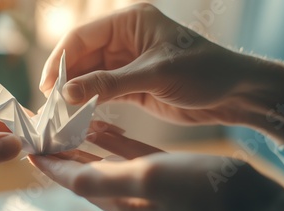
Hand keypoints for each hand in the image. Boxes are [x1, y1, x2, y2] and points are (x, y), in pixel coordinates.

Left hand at [29, 126, 283, 210]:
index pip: (75, 181)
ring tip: (63, 126)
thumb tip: (69, 176)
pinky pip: (126, 157)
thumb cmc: (206, 194)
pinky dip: (110, 142)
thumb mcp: (151, 180)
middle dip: (60, 153)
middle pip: (83, 173)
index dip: (50, 165)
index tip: (29, 147)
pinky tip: (98, 127)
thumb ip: (107, 178)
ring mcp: (145, 185)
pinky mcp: (162, 174)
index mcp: (122, 202)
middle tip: (41, 133)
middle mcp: (128, 197)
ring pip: (103, 163)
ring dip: (82, 146)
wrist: (254, 204)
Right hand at [39, 3, 283, 143]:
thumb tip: (67, 93)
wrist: (236, 94)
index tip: (47, 87)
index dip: (60, 60)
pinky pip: (102, 92)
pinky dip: (90, 103)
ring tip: (59, 114)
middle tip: (50, 105)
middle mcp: (124, 40)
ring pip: (89, 76)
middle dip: (65, 79)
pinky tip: (78, 115)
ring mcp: (126, 64)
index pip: (82, 37)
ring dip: (75, 93)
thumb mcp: (156, 74)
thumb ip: (110, 83)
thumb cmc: (204, 72)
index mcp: (129, 22)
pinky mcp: (132, 85)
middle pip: (82, 57)